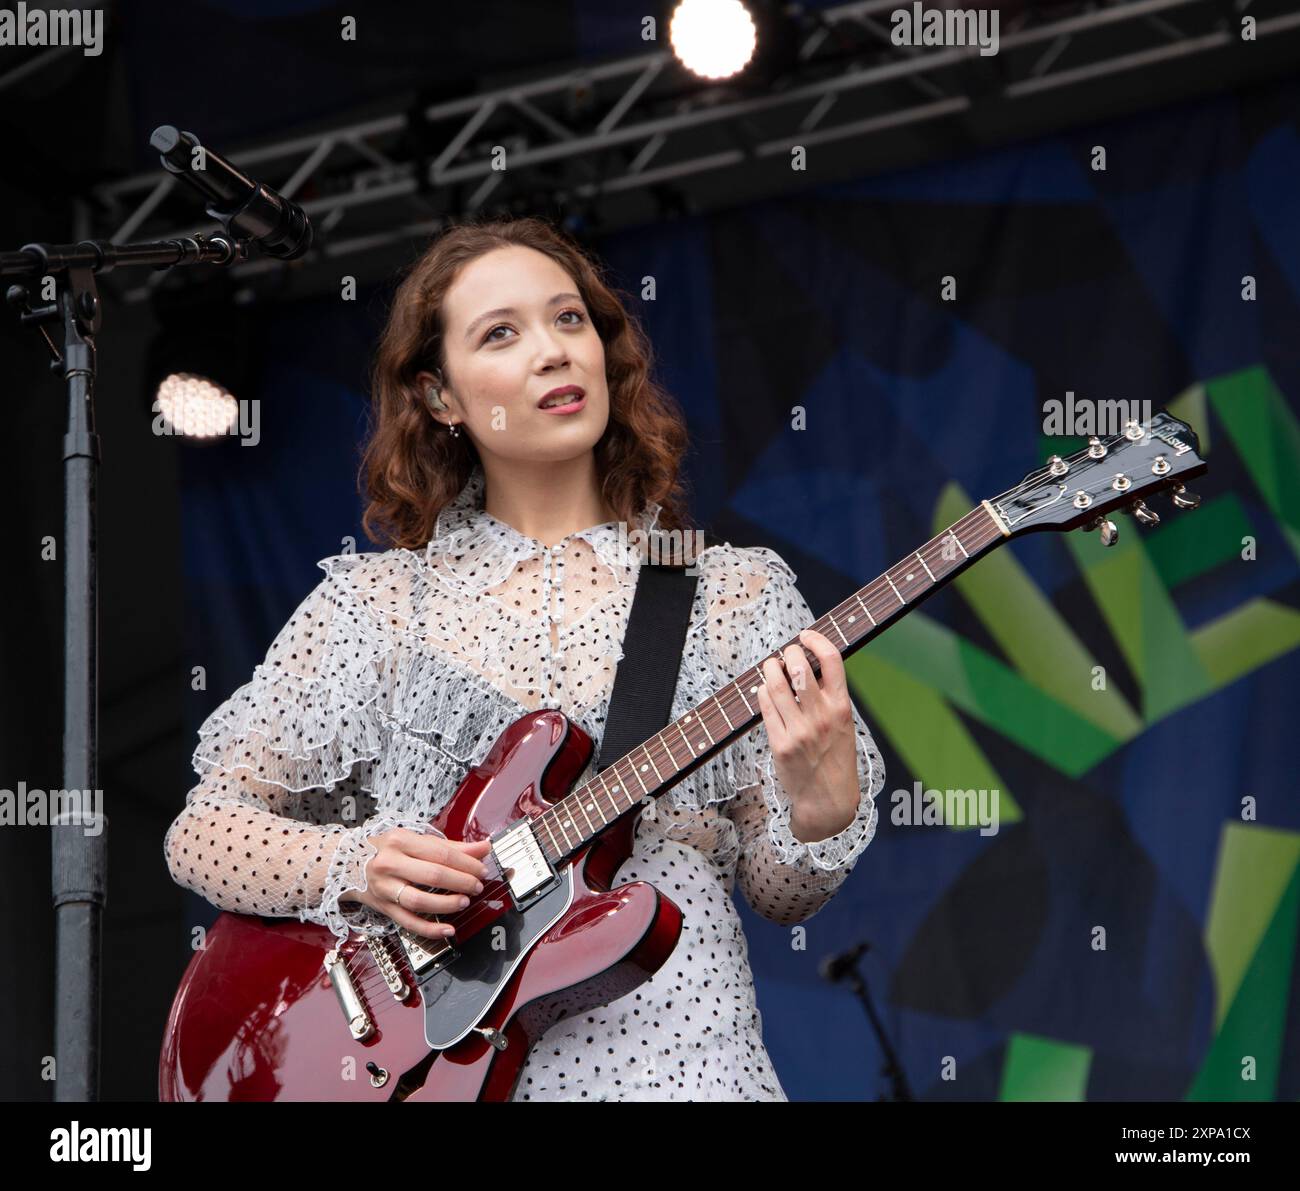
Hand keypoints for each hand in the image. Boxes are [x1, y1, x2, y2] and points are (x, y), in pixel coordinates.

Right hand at [344, 828, 492, 938]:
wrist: (345, 863)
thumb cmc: (385, 849)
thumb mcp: (414, 839)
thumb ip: (450, 846)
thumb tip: (483, 848)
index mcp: (400, 841)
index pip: (441, 853)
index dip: (466, 863)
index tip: (482, 868)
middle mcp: (390, 864)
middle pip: (433, 875)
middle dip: (461, 882)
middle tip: (477, 886)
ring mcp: (385, 888)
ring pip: (419, 901)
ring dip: (447, 904)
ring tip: (464, 902)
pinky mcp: (383, 908)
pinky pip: (408, 922)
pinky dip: (430, 929)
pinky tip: (448, 930)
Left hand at [755, 629, 860, 843]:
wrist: (828, 799)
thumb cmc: (835, 756)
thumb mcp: (843, 723)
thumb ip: (830, 695)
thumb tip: (808, 662)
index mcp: (841, 707)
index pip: (832, 660)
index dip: (817, 640)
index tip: (806, 635)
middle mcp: (821, 717)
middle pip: (798, 668)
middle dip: (788, 653)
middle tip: (785, 654)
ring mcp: (799, 731)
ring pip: (776, 685)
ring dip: (770, 669)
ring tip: (771, 668)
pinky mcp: (780, 744)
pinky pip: (765, 707)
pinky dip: (762, 692)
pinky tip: (765, 690)